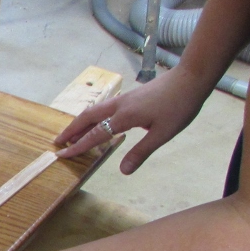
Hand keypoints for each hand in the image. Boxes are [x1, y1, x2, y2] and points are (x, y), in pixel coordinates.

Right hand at [55, 64, 212, 173]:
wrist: (191, 78)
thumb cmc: (179, 107)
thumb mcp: (163, 134)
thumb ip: (141, 152)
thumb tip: (123, 171)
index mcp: (124, 117)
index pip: (95, 134)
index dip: (78, 146)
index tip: (62, 155)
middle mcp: (119, 106)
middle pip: (87, 118)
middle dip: (71, 130)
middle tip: (58, 142)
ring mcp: (124, 99)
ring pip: (95, 110)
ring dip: (81, 122)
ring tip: (72, 133)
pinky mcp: (131, 96)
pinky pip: (104, 107)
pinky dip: (93, 116)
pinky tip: (98, 121)